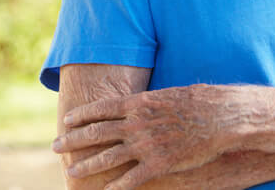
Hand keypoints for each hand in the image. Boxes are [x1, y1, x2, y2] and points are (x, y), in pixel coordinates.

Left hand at [53, 84, 235, 188]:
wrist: (219, 118)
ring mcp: (146, 145)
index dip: (81, 116)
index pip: (101, 109)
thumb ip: (146, 104)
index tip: (67, 120)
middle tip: (55, 146)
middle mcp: (136, 124)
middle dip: (73, 140)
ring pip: (107, 157)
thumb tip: (134, 105)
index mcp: (138, 104)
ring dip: (86, 165)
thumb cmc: (197, 103)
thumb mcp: (167, 95)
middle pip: (96, 133)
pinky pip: (131, 179)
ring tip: (71, 171)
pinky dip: (116, 187)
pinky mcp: (159, 165)